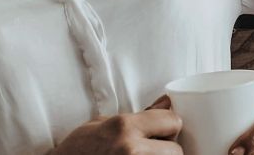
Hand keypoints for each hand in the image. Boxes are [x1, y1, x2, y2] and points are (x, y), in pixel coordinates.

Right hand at [50, 96, 181, 154]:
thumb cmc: (78, 149)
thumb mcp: (103, 124)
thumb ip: (139, 116)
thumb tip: (166, 103)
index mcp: (124, 128)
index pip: (172, 121)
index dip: (168, 125)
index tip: (161, 129)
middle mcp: (130, 150)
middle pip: (175, 150)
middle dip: (167, 148)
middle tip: (151, 147)